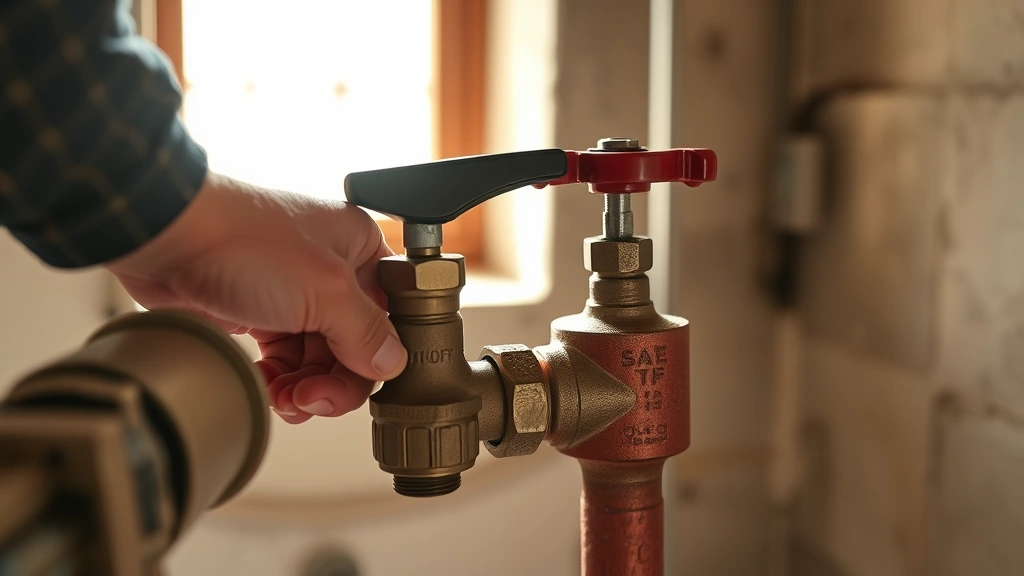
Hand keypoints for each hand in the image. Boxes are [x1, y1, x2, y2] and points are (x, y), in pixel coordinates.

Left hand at [105, 171, 406, 423]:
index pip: (390, 316)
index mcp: (360, 247)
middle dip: (335, 380)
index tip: (362, 382)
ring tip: (286, 397)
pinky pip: (284, 359)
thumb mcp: (324, 290)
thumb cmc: (241, 239)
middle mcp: (331, 268)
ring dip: (305, 387)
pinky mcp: (258, 310)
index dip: (379, 356)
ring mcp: (293, 291)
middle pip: (354, 344)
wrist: (164, 236)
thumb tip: (392, 364)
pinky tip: (267, 385)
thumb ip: (366, 332)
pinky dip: (279, 380)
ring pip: (318, 357)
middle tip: (313, 399)